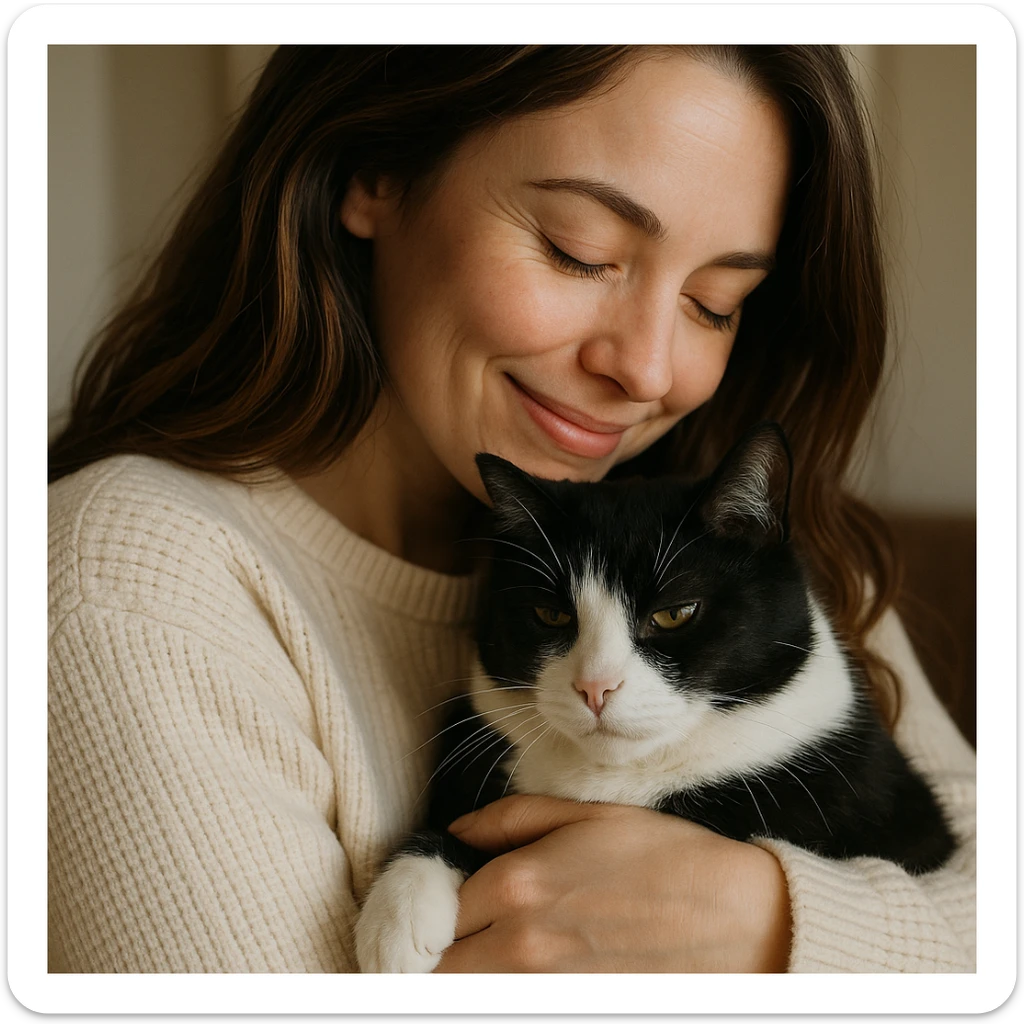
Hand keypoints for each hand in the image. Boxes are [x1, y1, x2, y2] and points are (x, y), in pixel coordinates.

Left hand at [432, 794, 790, 972]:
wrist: (740, 920)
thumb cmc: (666, 858)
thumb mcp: (588, 815)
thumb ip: (510, 820)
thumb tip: (455, 832)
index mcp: (518, 884)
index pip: (433, 906)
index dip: (425, 903)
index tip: (429, 901)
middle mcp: (520, 944)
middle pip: (436, 965)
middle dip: (431, 950)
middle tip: (443, 936)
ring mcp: (546, 989)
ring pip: (467, 992)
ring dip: (461, 974)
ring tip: (476, 952)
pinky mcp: (574, 1010)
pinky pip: (510, 1006)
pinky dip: (499, 990)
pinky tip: (516, 970)